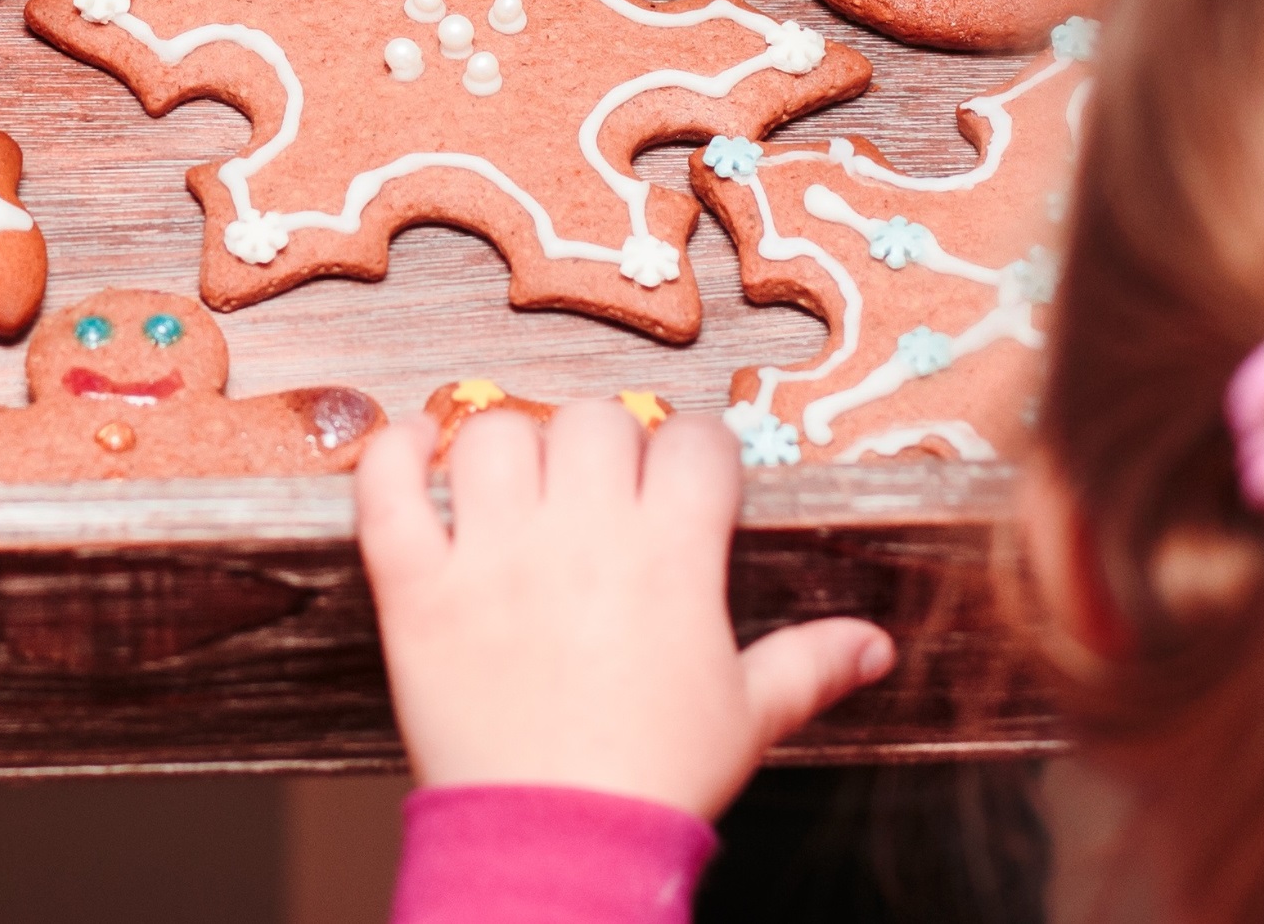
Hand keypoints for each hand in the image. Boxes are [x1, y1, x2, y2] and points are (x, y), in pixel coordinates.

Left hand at [355, 397, 893, 819]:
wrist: (558, 845)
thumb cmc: (654, 781)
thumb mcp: (748, 718)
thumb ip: (809, 664)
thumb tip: (874, 645)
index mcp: (670, 557)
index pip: (695, 444)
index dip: (697, 456)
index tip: (688, 481)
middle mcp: (582, 536)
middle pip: (595, 419)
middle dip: (607, 443)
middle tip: (603, 490)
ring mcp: (492, 554)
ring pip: (496, 435)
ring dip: (510, 447)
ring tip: (519, 483)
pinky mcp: (416, 586)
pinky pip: (389, 486)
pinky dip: (394, 451)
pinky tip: (417, 444)